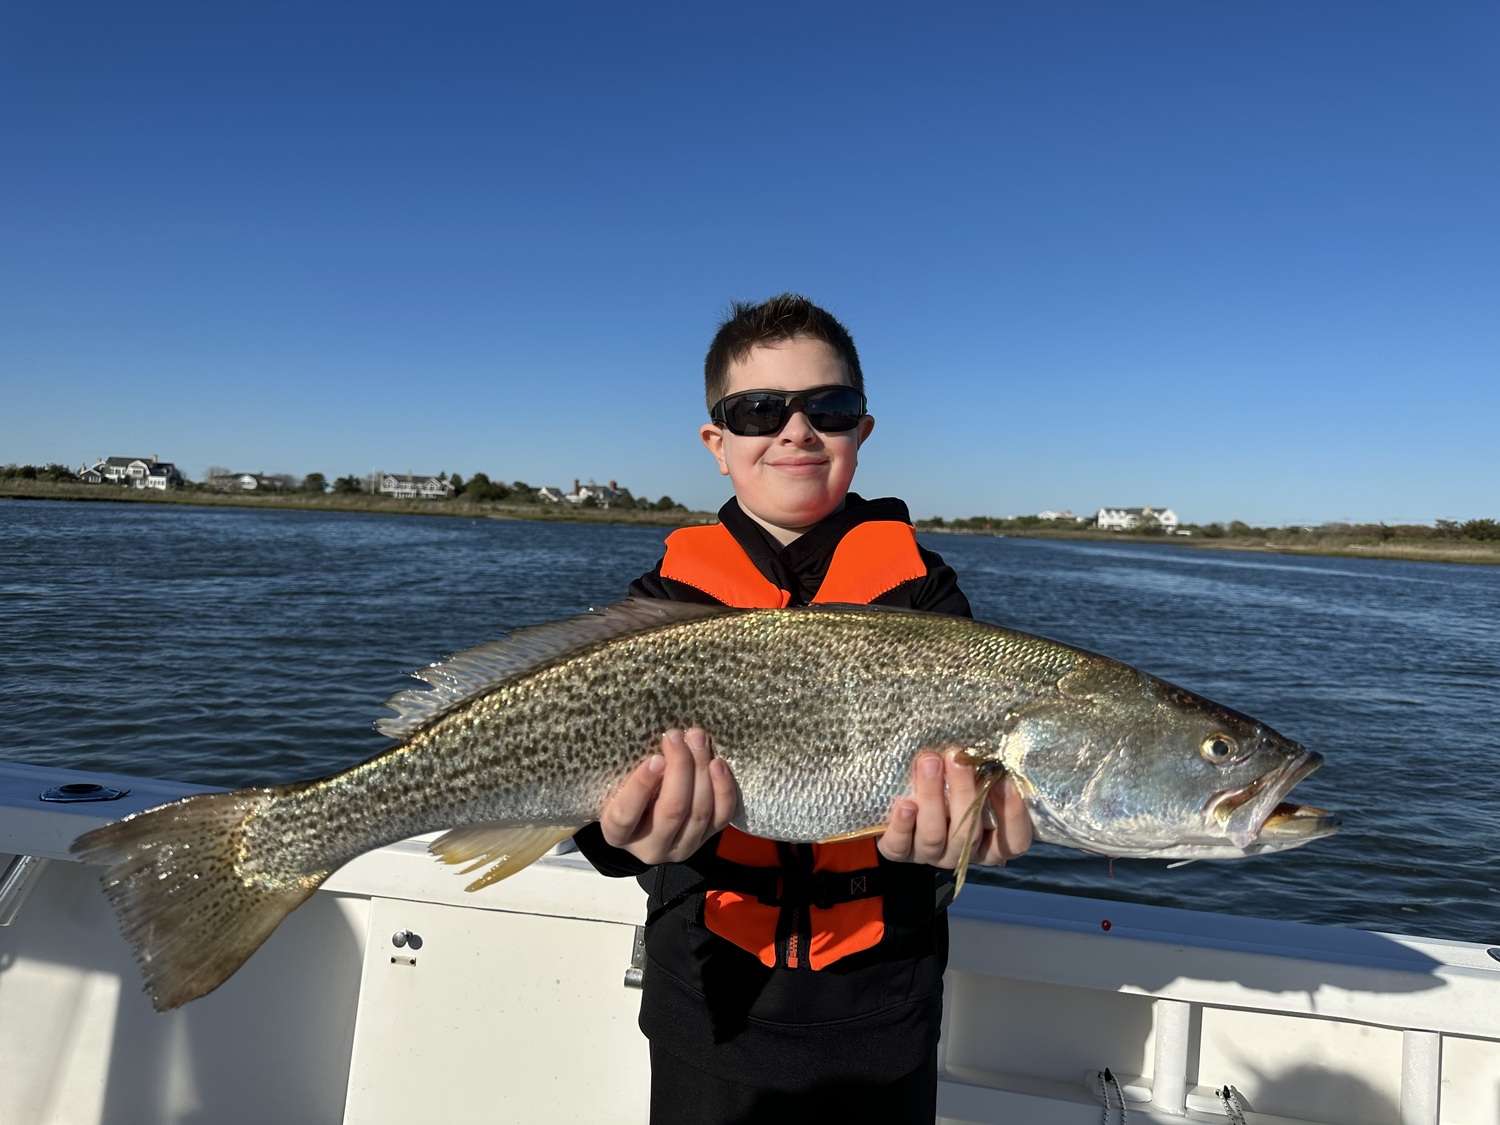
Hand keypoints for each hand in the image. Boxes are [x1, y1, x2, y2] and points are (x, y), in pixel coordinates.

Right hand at [599, 727, 738, 863]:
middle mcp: (649, 848)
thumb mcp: (619, 785)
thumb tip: (667, 741)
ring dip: (702, 771)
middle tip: (678, 736)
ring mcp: (681, 849)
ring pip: (699, 812)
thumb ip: (632, 772)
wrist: (647, 821)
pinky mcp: (705, 841)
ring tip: (698, 740)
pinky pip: (721, 816)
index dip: (641, 786)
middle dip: (680, 767)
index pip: (626, 815)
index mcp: (617, 835)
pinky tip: (718, 764)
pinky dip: (723, 789)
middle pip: (672, 810)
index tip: (655, 758)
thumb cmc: (626, 794)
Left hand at [878, 749, 1032, 867]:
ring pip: (934, 836)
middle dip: (963, 793)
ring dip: (932, 797)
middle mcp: (960, 852)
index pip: (1013, 841)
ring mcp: (930, 854)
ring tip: (929, 761)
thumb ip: (985, 774)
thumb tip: (993, 752)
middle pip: (968, 834)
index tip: (1004, 778)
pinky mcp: (900, 851)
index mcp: (989, 842)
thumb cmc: (949, 783)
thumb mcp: (972, 780)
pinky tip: (905, 804)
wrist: (904, 796)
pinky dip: (903, 825)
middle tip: (957, 758)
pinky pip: (900, 847)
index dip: (1012, 814)